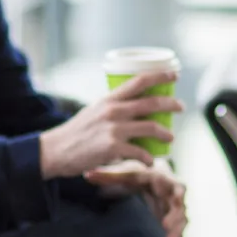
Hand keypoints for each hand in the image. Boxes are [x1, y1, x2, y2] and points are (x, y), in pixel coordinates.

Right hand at [37, 71, 181, 177]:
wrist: (56, 151)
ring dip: (165, 133)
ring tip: (171, 137)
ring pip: (150, 127)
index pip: (139, 81)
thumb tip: (131, 108)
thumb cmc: (76, 133)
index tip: (174, 75)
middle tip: (180, 106)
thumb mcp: (93, 111)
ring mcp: (114, 129)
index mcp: (109, 99)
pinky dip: (148, 158)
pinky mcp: (113, 148)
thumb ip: (112, 108)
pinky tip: (150, 161)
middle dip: (171, 103)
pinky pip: (140, 152)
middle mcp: (113, 111)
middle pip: (151, 102)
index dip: (160, 76)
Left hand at [85, 161, 188, 236]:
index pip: (172, 183)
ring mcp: (175, 209)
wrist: (149, 178)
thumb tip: (87, 175)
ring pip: (181, 221)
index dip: (172, 190)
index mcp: (163, 179)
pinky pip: (178, 234)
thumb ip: (107, 174)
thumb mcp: (123, 173)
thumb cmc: (135, 174)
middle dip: (174, 215)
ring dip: (176, 231)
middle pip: (179, 205)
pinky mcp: (174, 222)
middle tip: (164, 226)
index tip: (168, 195)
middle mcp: (172, 194)